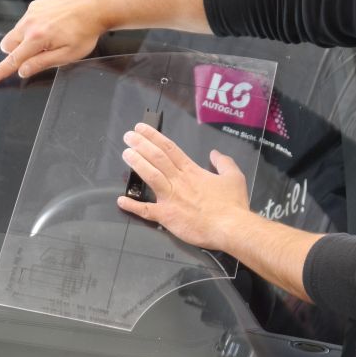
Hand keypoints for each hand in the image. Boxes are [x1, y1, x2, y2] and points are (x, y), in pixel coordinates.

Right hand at [0, 0, 107, 84]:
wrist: (94, 9)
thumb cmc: (84, 32)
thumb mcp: (66, 56)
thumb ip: (41, 64)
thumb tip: (23, 71)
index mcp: (37, 38)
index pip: (12, 60)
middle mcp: (30, 23)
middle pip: (8, 46)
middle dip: (17, 54)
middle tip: (36, 55)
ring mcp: (31, 12)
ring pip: (15, 34)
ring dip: (25, 42)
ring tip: (48, 40)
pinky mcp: (35, 6)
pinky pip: (24, 22)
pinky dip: (31, 29)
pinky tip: (49, 29)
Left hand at [117, 123, 250, 251]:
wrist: (231, 227)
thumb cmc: (232, 204)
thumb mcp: (234, 177)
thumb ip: (224, 163)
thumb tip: (215, 153)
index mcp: (192, 171)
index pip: (169, 149)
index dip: (154, 137)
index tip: (141, 128)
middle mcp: (178, 181)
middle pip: (157, 158)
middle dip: (141, 145)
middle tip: (128, 136)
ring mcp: (171, 198)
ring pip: (151, 176)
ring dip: (137, 163)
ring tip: (125, 153)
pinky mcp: (167, 216)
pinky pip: (147, 210)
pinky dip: (133, 206)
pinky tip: (121, 200)